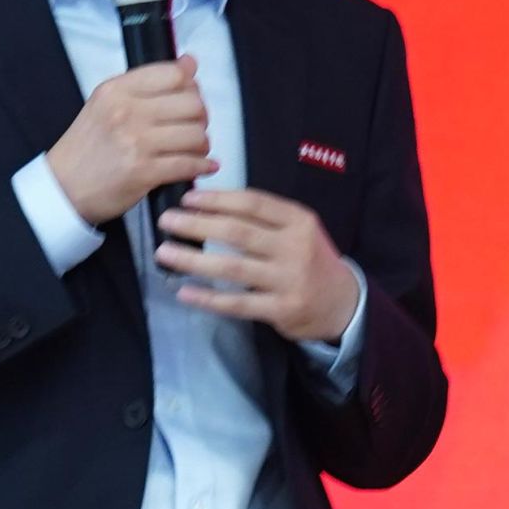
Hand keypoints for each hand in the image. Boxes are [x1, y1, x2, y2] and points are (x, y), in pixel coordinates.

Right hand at [46, 58, 211, 225]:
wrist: (63, 187)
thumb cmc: (86, 146)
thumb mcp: (106, 103)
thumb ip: (147, 83)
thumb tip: (188, 62)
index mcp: (117, 90)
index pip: (174, 74)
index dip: (191, 87)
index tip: (190, 97)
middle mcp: (127, 112)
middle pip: (192, 104)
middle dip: (200, 117)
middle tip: (193, 126)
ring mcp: (136, 142)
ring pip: (195, 135)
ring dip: (201, 144)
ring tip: (194, 149)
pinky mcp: (143, 172)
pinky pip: (188, 164)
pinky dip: (201, 166)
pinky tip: (199, 166)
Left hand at [158, 187, 361, 344]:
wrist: (343, 302)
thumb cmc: (311, 260)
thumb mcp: (299, 230)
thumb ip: (265, 218)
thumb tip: (211, 205)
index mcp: (298, 221)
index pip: (252, 203)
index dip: (217, 199)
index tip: (187, 199)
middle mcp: (295, 247)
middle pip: (237, 232)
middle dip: (196, 225)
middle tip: (167, 221)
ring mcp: (288, 279)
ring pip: (232, 267)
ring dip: (194, 259)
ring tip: (165, 253)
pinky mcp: (281, 309)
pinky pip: (237, 304)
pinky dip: (208, 297)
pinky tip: (185, 292)